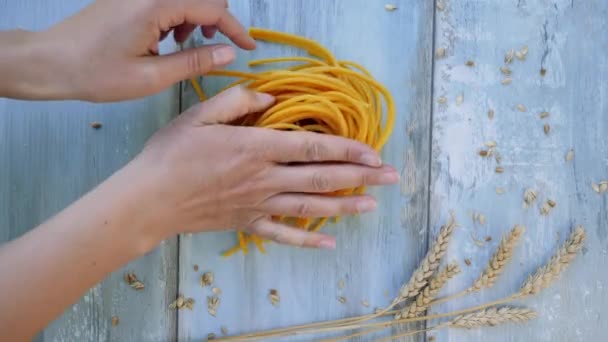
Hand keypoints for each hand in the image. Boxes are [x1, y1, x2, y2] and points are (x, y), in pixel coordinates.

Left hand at [32, 0, 249, 100]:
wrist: (49, 61)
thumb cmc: (96, 73)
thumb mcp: (151, 76)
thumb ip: (194, 62)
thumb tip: (229, 53)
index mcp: (157, 4)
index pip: (213, 8)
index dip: (236, 29)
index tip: (250, 48)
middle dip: (217, 19)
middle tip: (215, 47)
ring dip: (196, 16)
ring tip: (186, 45)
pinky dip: (176, 15)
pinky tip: (166, 39)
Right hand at [130, 86, 399, 248]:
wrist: (148, 199)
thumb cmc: (171, 154)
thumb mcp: (199, 115)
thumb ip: (237, 101)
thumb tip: (268, 96)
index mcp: (255, 147)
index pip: (312, 148)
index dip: (346, 150)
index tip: (372, 152)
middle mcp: (264, 179)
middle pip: (321, 179)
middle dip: (360, 177)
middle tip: (391, 177)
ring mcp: (258, 205)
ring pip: (310, 207)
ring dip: (345, 206)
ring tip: (373, 205)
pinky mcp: (248, 224)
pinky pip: (283, 235)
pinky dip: (308, 241)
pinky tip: (331, 244)